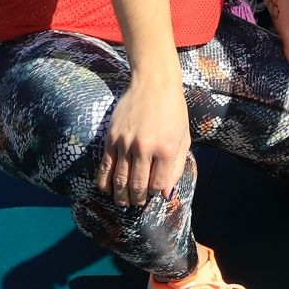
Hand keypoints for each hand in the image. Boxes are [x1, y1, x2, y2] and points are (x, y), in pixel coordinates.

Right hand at [96, 75, 189, 208]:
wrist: (154, 84)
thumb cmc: (173, 111)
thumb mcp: (183, 138)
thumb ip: (176, 167)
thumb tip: (165, 193)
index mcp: (166, 149)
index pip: (158, 184)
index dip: (155, 193)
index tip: (153, 194)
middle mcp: (145, 148)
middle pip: (137, 186)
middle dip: (137, 199)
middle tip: (137, 203)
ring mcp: (126, 143)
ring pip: (120, 180)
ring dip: (121, 196)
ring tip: (123, 202)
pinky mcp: (111, 138)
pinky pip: (105, 166)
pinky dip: (105, 182)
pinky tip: (107, 189)